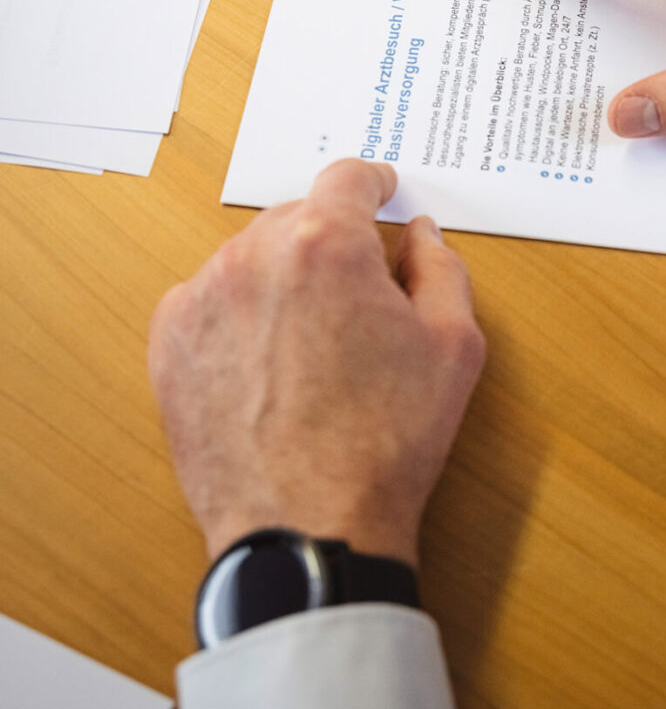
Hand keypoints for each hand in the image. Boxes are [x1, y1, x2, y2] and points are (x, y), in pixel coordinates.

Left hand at [148, 160, 484, 565]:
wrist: (308, 530)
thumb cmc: (386, 444)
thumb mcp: (453, 346)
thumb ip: (440, 269)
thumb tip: (419, 235)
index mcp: (326, 244)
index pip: (347, 177)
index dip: (372, 183)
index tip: (379, 192)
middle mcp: (253, 255)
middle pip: (298, 217)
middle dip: (330, 242)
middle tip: (357, 296)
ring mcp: (202, 298)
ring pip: (251, 258)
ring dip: (282, 278)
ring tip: (311, 343)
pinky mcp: (169, 342)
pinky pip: (209, 300)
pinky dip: (238, 315)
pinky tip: (269, 364)